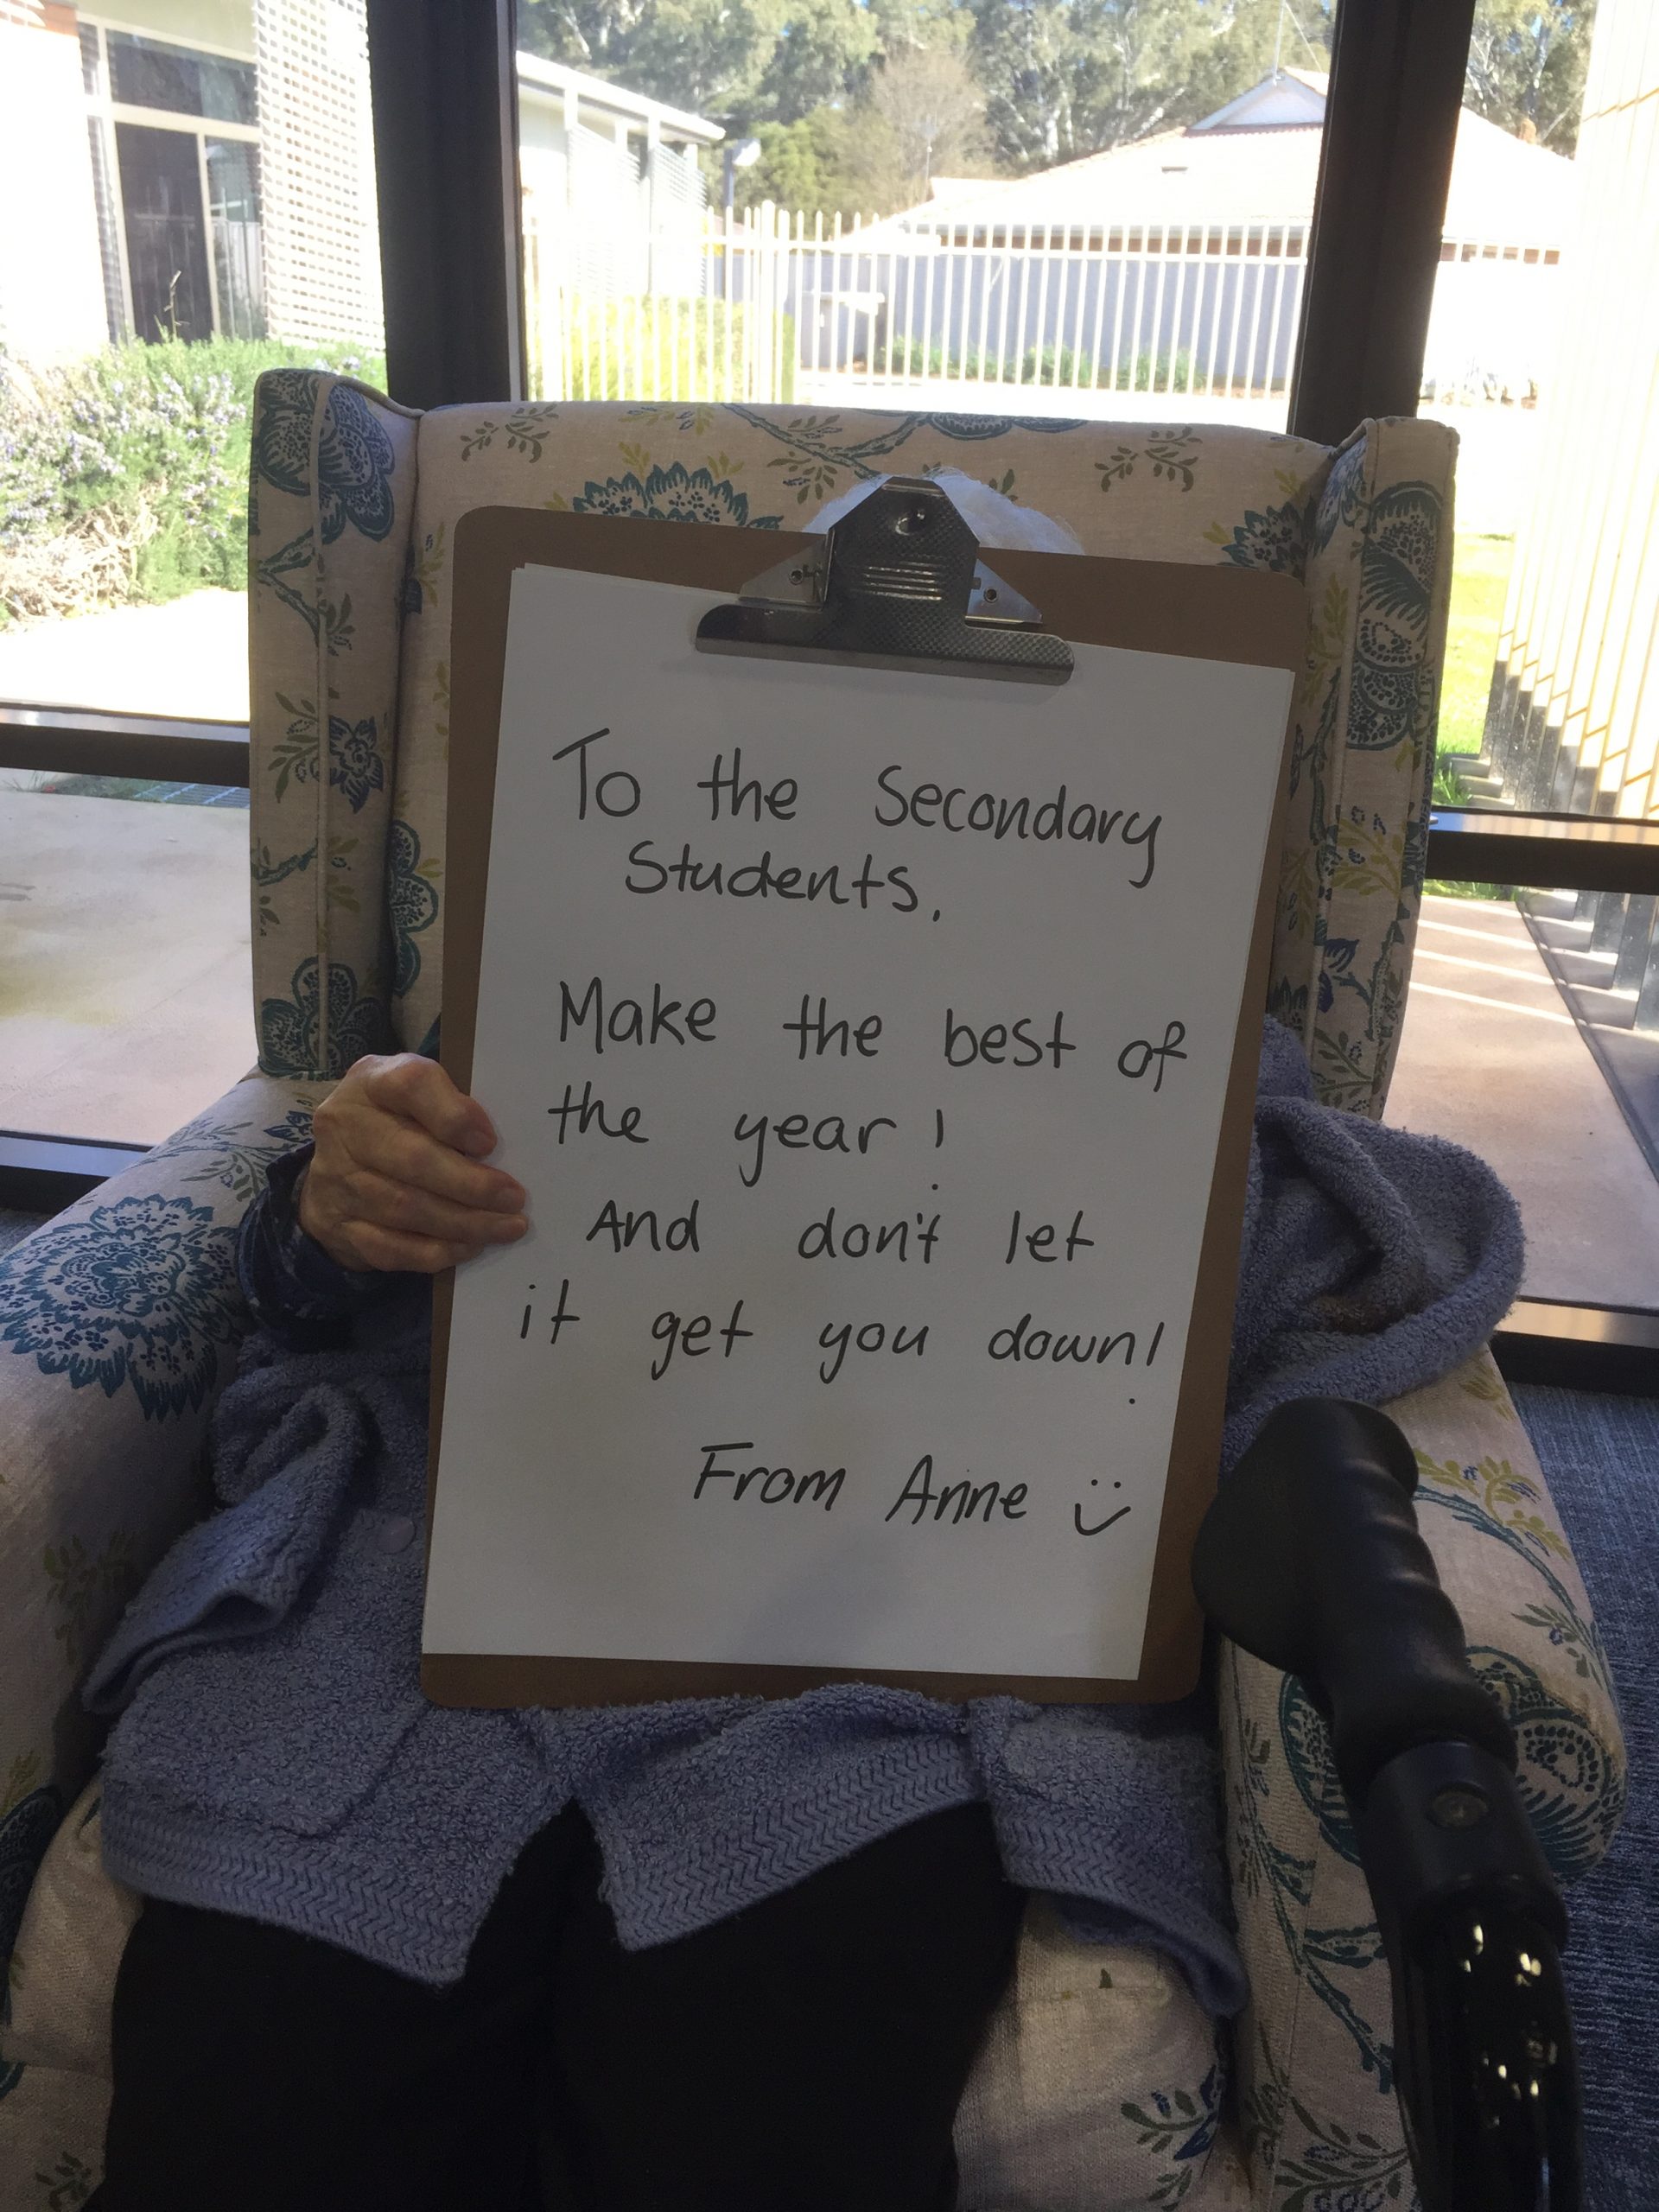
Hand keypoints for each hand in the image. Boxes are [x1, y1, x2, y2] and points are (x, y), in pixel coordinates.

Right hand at [297, 1054, 528, 1273]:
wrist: (338, 1162)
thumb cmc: (397, 1119)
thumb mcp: (421, 1094)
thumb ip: (452, 1105)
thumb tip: (489, 1147)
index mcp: (372, 1081)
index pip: (410, 1085)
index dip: (453, 1116)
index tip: (489, 1143)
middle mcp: (345, 1127)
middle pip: (412, 1157)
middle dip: (472, 1184)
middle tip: (513, 1199)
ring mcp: (336, 1178)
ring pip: (405, 1208)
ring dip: (464, 1222)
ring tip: (506, 1226)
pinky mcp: (339, 1225)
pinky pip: (391, 1247)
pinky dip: (437, 1250)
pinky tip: (471, 1246)